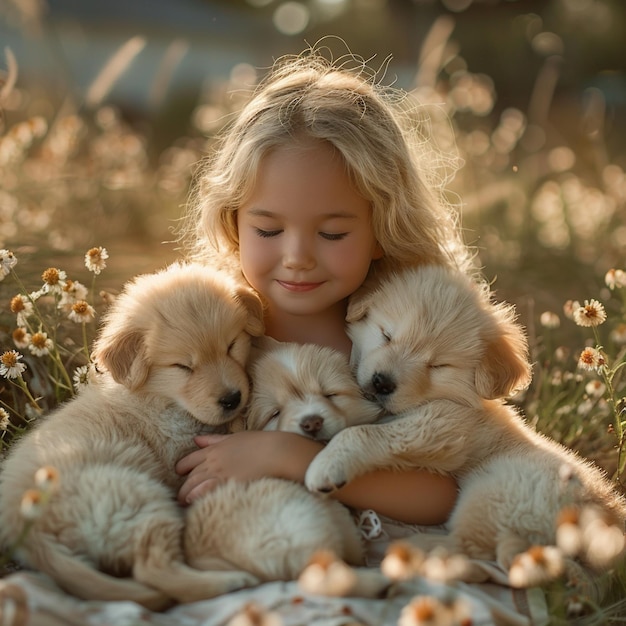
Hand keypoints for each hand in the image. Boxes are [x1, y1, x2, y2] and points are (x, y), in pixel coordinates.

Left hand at [175, 430, 321, 503]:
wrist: (276, 451)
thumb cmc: (258, 443)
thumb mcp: (234, 438)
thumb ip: (214, 440)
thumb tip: (196, 440)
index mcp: (214, 449)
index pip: (189, 460)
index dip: (182, 468)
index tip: (180, 474)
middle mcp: (213, 462)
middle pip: (190, 476)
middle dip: (183, 486)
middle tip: (180, 495)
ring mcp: (220, 473)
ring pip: (194, 485)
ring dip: (186, 494)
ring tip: (184, 502)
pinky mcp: (229, 484)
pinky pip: (207, 491)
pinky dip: (197, 496)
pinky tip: (192, 502)